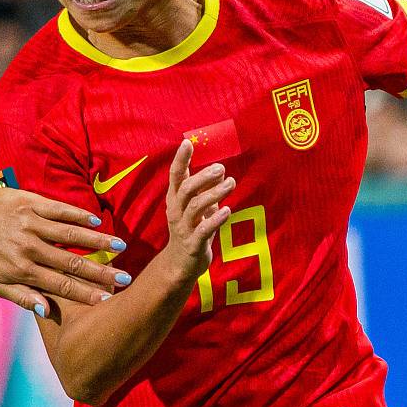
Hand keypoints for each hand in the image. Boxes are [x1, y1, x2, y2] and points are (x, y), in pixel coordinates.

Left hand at [0, 185, 128, 315]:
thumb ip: (23, 297)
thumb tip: (47, 310)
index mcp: (23, 270)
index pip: (60, 285)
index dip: (85, 294)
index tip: (107, 301)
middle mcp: (28, 248)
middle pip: (71, 263)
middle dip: (100, 272)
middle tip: (125, 279)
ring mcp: (31, 224)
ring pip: (70, 235)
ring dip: (97, 241)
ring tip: (121, 247)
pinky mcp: (32, 203)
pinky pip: (59, 210)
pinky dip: (79, 216)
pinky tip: (98, 223)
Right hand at [154, 137, 234, 287]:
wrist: (180, 264)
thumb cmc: (191, 230)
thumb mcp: (195, 208)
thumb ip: (204, 190)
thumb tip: (219, 171)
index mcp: (175, 200)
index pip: (175, 176)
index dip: (180, 159)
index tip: (187, 142)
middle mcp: (176, 212)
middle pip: (186, 189)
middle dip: (204, 176)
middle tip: (221, 168)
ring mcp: (183, 228)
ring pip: (196, 207)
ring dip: (214, 193)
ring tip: (231, 183)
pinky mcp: (193, 244)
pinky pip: (203, 230)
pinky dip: (215, 219)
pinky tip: (227, 210)